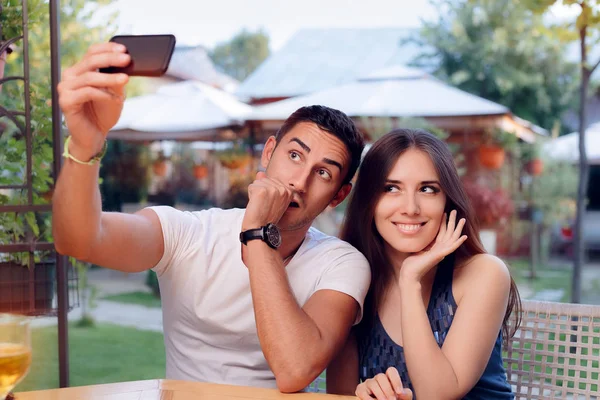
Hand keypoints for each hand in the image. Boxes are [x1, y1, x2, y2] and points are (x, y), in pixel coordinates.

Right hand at [57, 42, 130, 159]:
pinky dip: (103, 94)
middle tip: (126, 60)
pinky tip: (115, 99)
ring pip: (89, 77)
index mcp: (80, 71)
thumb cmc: (103, 114)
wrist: (94, 136)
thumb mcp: (115, 94)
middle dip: (110, 59)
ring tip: (125, 79)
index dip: (107, 48)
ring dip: (110, 78)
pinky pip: (87, 92)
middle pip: (90, 61)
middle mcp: (70, 76)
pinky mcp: (65, 101)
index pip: (92, 52)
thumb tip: (126, 66)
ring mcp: (65, 88)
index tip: (124, 49)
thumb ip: (117, 80)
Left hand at [242, 171, 295, 228]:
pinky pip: (251, 186)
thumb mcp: (272, 200)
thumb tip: (260, 172)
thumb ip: (268, 185)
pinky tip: (256, 204)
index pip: (273, 181)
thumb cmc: (266, 216)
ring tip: (261, 205)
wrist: (260, 228)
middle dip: (261, 191)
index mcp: (289, 191)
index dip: (268, 192)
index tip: (270, 204)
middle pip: (265, 180)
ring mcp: (273, 189)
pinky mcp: (262, 190)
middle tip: (264, 205)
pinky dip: (250, 195)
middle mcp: (283, 188)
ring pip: (258, 182)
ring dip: (256, 193)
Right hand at [355, 367, 412, 399]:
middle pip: (381, 376)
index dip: (395, 380)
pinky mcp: (360, 390)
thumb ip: (405, 394)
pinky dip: (368, 398)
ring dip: (379, 394)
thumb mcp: (402, 398)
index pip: (391, 371)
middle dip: (387, 389)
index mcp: (388, 378)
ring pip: (372, 383)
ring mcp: (368, 383)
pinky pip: (362, 391)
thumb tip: (402, 392)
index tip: (399, 393)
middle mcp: (378, 378)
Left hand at [400, 210, 466, 282]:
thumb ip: (422, 243)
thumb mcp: (418, 249)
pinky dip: (458, 242)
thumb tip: (419, 233)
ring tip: (462, 219)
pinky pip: (451, 248)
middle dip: (451, 221)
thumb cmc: (412, 263)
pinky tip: (464, 236)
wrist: (410, 274)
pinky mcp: (439, 255)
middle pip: (448, 233)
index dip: (444, 222)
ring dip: (457, 229)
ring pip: (452, 238)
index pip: (441, 232)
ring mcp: (441, 253)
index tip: (445, 213)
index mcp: (435, 247)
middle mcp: (440, 249)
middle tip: (454, 211)